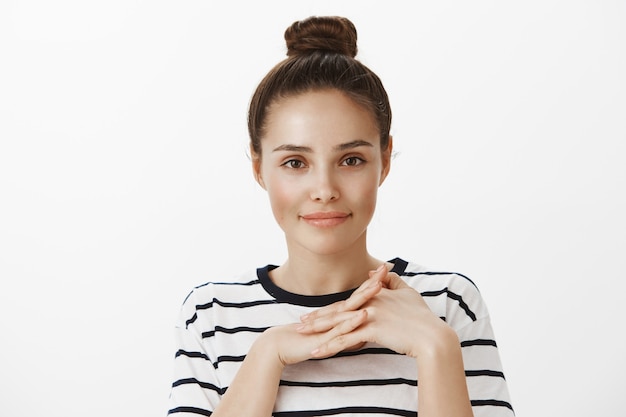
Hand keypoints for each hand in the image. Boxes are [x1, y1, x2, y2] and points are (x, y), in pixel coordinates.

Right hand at [256, 278, 384, 366]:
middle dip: (372, 282)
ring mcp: (331, 325)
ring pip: (350, 308)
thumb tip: (362, 332)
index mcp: (339, 315)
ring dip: (365, 296)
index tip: (386, 269)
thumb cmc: (303, 341)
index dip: (372, 282)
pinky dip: (353, 321)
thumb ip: (345, 332)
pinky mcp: (325, 337)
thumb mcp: (329, 335)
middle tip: (386, 267)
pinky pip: (342, 329)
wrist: (280, 345)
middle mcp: (336, 316)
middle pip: (357, 296)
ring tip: (379, 284)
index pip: (359, 296)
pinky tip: (364, 314)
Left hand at [297, 265, 455, 358]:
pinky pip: (345, 340)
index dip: (331, 309)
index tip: (315, 313)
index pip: (348, 303)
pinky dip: (329, 346)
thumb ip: (391, 280)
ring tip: (302, 335)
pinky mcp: (373, 329)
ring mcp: (371, 315)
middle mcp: (370, 303)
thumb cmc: (421, 317)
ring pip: (338, 324)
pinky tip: (316, 352)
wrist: (432, 336)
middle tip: (300, 323)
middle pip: (338, 311)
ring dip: (318, 331)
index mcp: (375, 295)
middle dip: (317, 318)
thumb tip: (376, 270)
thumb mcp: (407, 292)